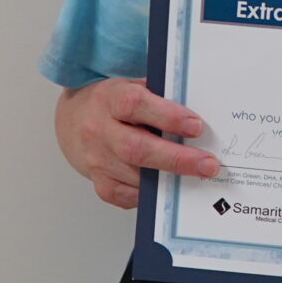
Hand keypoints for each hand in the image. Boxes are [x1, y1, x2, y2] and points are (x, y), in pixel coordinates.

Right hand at [53, 77, 218, 208]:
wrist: (74, 120)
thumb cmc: (113, 103)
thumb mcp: (132, 87)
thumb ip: (159, 98)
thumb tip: (196, 120)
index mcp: (109, 99)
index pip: (135, 105)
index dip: (167, 116)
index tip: (195, 126)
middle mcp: (98, 130)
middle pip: (136, 148)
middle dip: (177, 158)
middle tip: (208, 164)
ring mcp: (97, 160)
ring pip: (135, 176)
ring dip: (170, 179)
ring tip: (198, 177)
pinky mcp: (100, 183)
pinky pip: (127, 196)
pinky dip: (151, 193)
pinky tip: (169, 187)